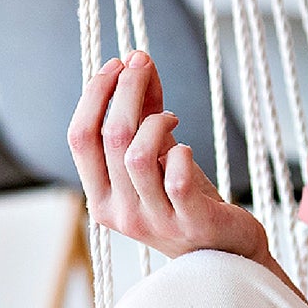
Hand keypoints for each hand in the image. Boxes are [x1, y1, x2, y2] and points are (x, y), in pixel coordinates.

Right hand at [66, 49, 267, 263]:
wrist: (227, 248)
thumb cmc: (188, 198)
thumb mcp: (158, 154)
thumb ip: (145, 112)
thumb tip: (137, 60)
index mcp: (100, 197)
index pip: (79, 138)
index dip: (95, 95)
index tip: (117, 63)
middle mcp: (120, 212)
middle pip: (110, 138)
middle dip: (126, 90)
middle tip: (143, 65)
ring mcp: (154, 220)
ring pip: (137, 156)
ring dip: (156, 121)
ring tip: (171, 117)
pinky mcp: (190, 221)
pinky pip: (176, 178)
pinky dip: (180, 153)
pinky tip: (186, 148)